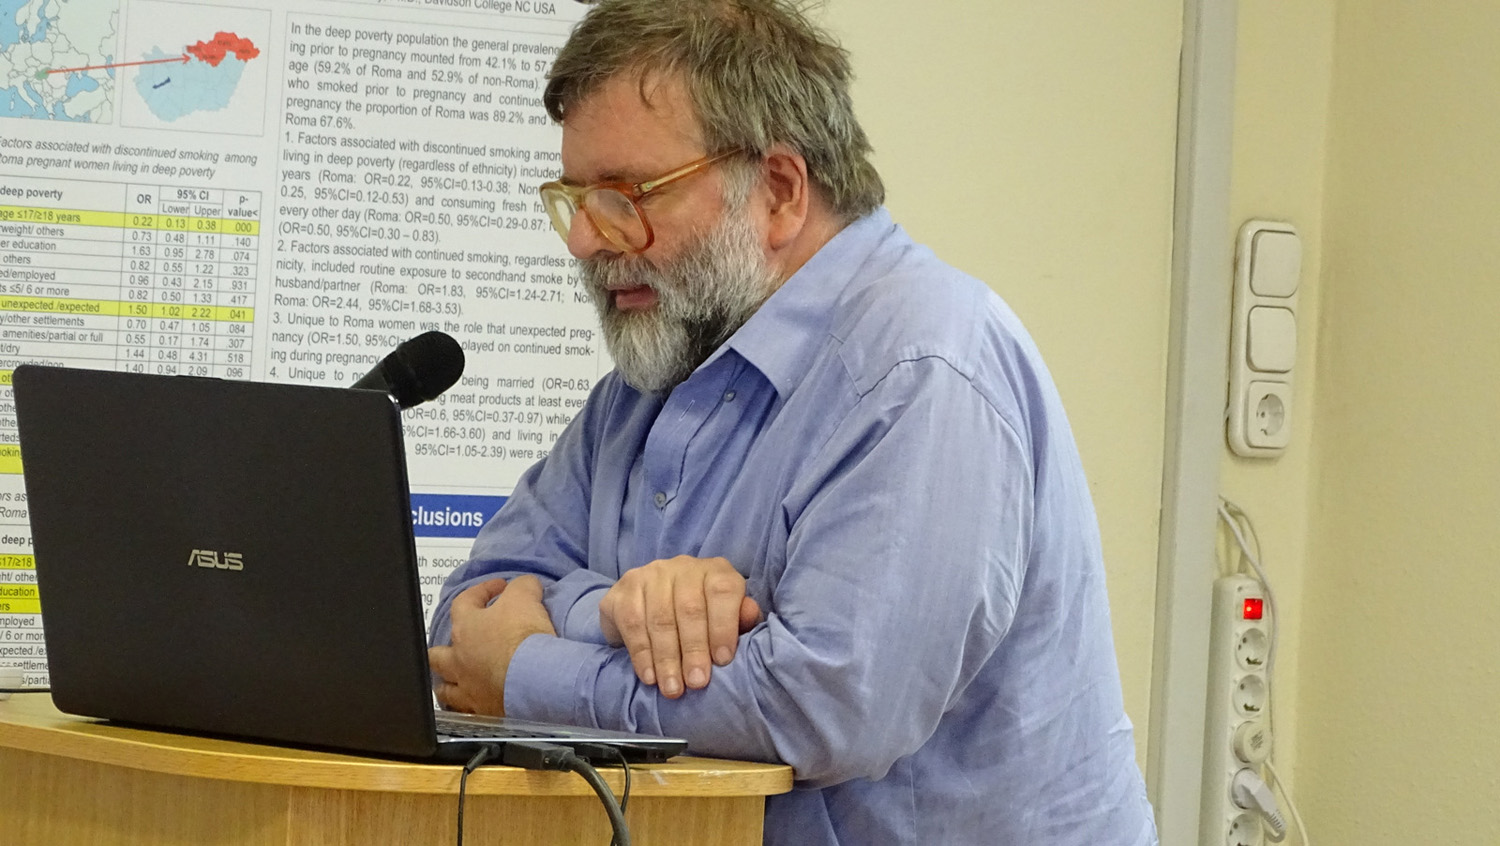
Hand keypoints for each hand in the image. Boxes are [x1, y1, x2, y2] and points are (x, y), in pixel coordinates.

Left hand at [429, 575, 555, 715]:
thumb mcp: (525, 597)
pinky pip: (466, 712)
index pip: (464, 602)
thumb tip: (525, 585)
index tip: (499, 588)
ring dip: (449, 682)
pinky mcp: (482, 711)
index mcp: (466, 628)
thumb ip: (522, 587)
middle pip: (437, 653)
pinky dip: (468, 707)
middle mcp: (459, 659)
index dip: (481, 591)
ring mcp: (467, 688)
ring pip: (445, 688)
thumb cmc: (524, 636)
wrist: (535, 679)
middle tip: (462, 643)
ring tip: (457, 680)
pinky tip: (476, 706)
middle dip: (446, 647)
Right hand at [599, 555, 762, 697]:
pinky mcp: (625, 588)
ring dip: (667, 658)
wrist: (649, 608)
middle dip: (694, 650)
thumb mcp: (724, 620)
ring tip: (672, 688)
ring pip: (660, 617)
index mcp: (715, 570)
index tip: (723, 661)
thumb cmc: (699, 620)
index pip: (723, 590)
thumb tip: (750, 613)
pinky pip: (632, 622)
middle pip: (690, 608)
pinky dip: (641, 653)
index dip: (724, 626)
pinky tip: (649, 675)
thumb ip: (740, 619)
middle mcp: (683, 566)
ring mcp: (651, 574)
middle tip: (696, 682)